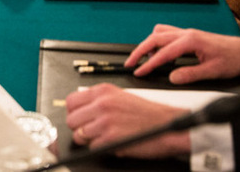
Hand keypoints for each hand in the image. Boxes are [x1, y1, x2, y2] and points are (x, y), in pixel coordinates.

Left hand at [66, 84, 190, 158]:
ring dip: (88, 140)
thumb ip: (100, 99)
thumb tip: (82, 108)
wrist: (168, 125)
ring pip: (79, 135)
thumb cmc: (148, 114)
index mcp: (103, 91)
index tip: (79, 119)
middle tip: (90, 132)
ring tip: (102, 138)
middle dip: (78, 128)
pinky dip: (100, 149)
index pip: (71, 101)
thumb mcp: (121, 96)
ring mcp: (105, 121)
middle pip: (71, 120)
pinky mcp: (111, 138)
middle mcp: (102, 104)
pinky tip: (112, 144)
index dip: (74, 113)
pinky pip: (92, 147)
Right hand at [125, 24, 239, 84]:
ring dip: (148, 44)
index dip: (149, 64)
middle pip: (155, 38)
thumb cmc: (234, 59)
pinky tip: (160, 53)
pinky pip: (167, 33)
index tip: (139, 72)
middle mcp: (186, 34)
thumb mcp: (214, 71)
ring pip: (159, 33)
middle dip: (140, 50)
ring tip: (143, 59)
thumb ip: (191, 74)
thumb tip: (172, 78)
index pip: (163, 53)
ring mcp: (187, 32)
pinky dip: (158, 41)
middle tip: (130, 63)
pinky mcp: (189, 35)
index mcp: (191, 41)